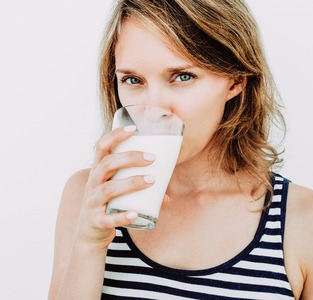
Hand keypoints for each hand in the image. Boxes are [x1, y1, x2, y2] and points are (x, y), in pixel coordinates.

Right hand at [77, 125, 154, 246]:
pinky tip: (136, 214)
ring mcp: (92, 202)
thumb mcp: (119, 191)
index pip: (101, 147)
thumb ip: (140, 188)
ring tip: (152, 180)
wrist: (89, 234)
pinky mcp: (96, 221)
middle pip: (106, 164)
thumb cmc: (109, 204)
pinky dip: (122, 217)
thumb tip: (166, 196)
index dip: (115, 136)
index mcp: (98, 171)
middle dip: (129, 158)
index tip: (134, 129)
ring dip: (131, 183)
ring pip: (108, 189)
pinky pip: (107, 218)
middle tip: (152, 158)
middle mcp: (93, 184)